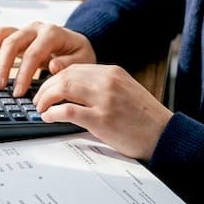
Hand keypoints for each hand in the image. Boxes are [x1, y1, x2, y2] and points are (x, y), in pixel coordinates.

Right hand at [0, 22, 95, 94]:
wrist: (76, 43)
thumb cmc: (78, 54)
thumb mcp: (83, 60)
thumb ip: (70, 64)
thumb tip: (53, 65)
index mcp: (53, 33)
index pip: (33, 53)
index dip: (23, 74)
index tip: (17, 93)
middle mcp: (36, 28)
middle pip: (12, 42)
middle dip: (4, 66)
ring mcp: (24, 30)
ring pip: (1, 34)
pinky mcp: (15, 34)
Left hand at [33, 64, 171, 160]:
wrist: (165, 135)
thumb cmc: (145, 119)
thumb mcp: (125, 91)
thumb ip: (102, 87)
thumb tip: (73, 91)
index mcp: (113, 72)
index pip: (74, 68)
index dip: (54, 78)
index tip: (46, 88)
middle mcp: (108, 81)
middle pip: (65, 75)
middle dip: (46, 88)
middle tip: (38, 100)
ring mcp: (105, 99)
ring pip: (63, 88)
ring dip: (46, 98)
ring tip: (41, 108)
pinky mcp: (102, 119)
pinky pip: (69, 110)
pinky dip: (53, 112)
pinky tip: (49, 117)